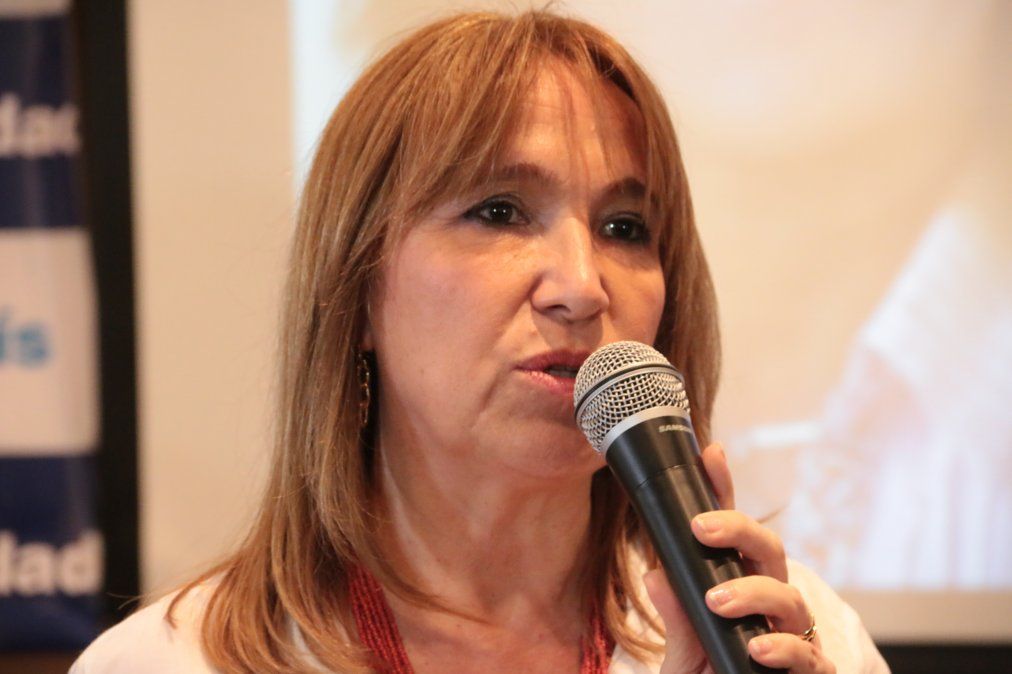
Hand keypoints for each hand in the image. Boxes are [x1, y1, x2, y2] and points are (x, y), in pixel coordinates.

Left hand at [644, 443, 835, 673]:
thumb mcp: (683, 657)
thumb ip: (676, 620)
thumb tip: (655, 573)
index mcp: (736, 587)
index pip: (730, 536)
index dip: (723, 492)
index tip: (710, 454)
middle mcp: (768, 604)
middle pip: (767, 549)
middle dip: (738, 529)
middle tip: (702, 528)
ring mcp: (793, 636)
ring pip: (788, 595)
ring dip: (753, 592)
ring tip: (718, 602)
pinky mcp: (809, 672)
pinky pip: (806, 654)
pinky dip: (783, 649)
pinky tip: (759, 650)